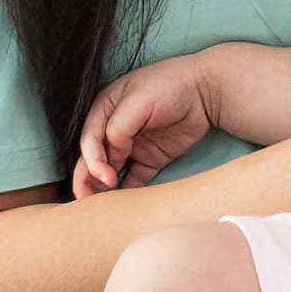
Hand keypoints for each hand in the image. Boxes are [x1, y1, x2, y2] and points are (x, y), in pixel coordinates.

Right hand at [72, 53, 216, 196]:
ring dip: (102, 187)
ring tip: (99, 206)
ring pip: (111, 170)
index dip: (92, 159)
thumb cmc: (169, 85)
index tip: (104, 176)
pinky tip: (124, 205)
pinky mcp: (150, 159)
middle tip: (84, 198)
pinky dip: (127, 191)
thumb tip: (112, 152)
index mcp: (105, 109)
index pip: (91, 139)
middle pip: (94, 157)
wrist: (205, 90)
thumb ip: (120, 126)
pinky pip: (134, 179)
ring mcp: (132, 146)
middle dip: (87, 178)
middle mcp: (114, 129)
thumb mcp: (140, 99)